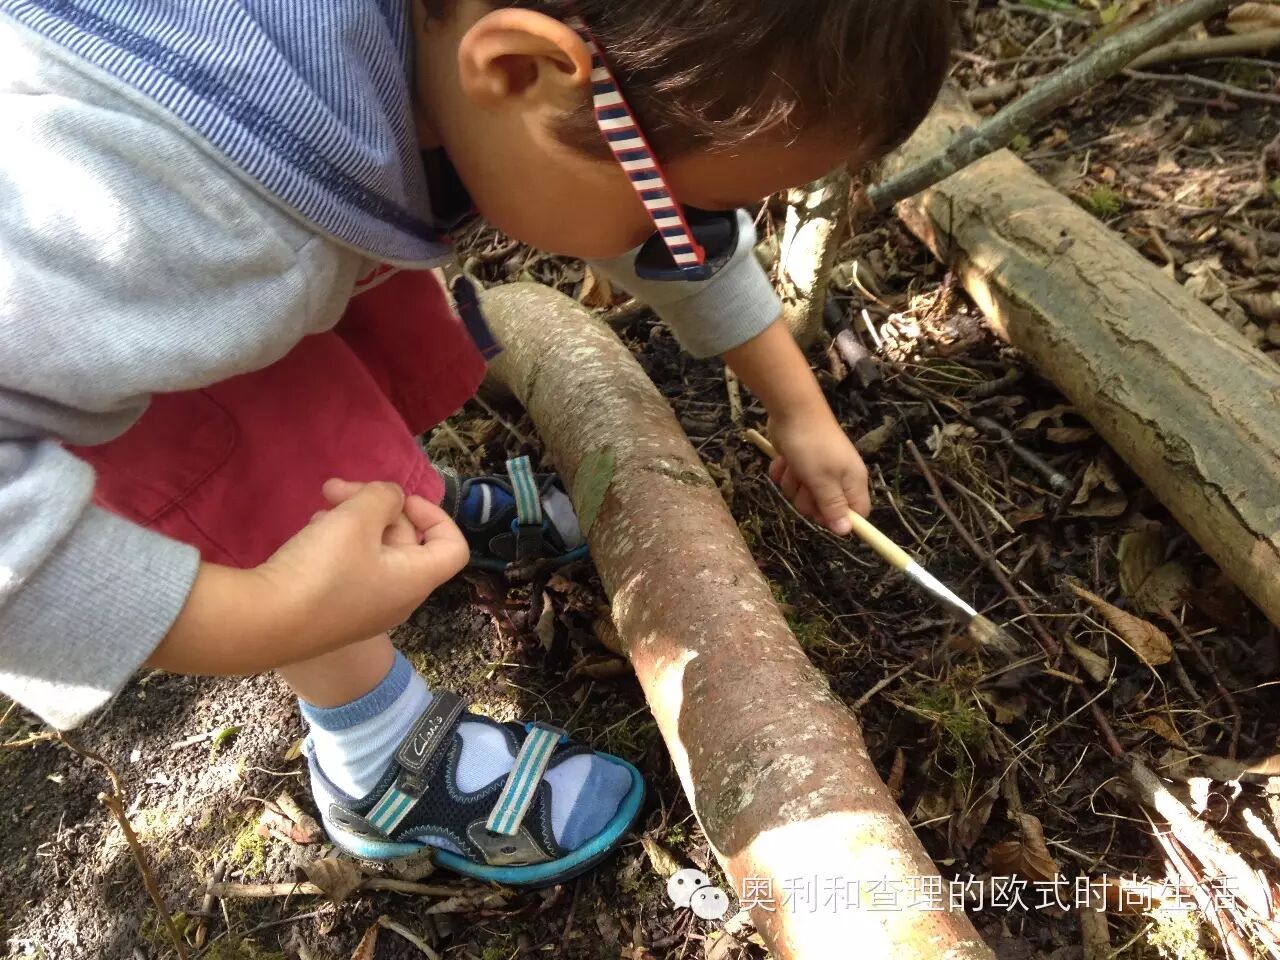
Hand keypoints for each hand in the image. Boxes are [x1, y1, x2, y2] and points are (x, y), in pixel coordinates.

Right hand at [262, 479, 469, 645]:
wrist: (264, 624)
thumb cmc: (323, 569)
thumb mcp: (357, 518)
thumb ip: (383, 497)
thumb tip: (391, 500)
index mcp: (415, 580)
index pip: (453, 548)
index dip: (436, 516)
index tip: (400, 500)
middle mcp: (398, 598)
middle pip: (405, 542)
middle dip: (376, 506)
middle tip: (336, 488)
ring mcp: (366, 608)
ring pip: (373, 551)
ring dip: (353, 519)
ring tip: (321, 505)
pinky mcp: (336, 611)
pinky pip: (351, 568)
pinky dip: (339, 542)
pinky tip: (311, 529)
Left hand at [768, 412, 870, 533]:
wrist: (791, 410)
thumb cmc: (812, 446)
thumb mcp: (823, 480)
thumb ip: (833, 506)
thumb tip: (846, 532)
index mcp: (853, 481)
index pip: (857, 513)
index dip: (839, 519)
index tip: (822, 516)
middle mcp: (838, 477)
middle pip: (824, 508)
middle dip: (808, 500)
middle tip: (805, 484)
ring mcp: (817, 470)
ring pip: (802, 495)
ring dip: (793, 484)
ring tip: (794, 466)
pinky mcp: (799, 463)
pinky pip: (790, 480)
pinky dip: (783, 472)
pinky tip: (784, 459)